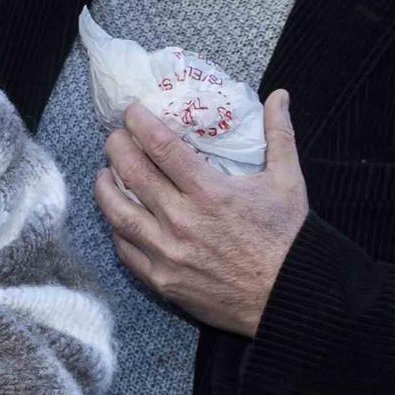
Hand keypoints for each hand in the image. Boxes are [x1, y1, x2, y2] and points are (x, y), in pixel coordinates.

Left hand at [94, 95, 307, 337]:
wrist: (290, 299)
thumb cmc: (288, 239)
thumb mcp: (289, 181)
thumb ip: (278, 135)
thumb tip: (279, 96)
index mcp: (210, 192)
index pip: (161, 147)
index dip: (140, 124)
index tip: (131, 112)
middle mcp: (183, 221)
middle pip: (132, 174)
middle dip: (116, 148)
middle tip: (115, 137)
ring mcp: (168, 253)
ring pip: (118, 214)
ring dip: (105, 188)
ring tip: (104, 173)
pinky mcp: (162, 281)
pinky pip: (126, 251)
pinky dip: (117, 231)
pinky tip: (118, 217)